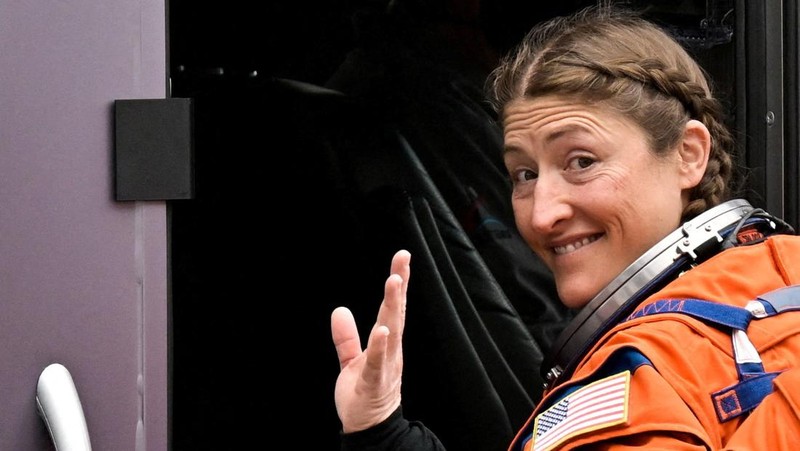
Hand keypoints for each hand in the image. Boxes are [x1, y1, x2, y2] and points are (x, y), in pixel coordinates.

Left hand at [331, 249, 410, 432]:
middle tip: (403, 258)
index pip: (393, 308)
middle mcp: (391, 350)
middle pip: (396, 313)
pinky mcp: (373, 383)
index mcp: (387, 344)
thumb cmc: (364, 395)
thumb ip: (346, 337)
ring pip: (391, 332)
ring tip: (393, 282)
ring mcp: (385, 366)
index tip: (402, 257)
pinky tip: (381, 330)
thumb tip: (339, 310)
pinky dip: (379, 346)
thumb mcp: (351, 361)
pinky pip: (376, 363)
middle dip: (400, 284)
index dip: (398, 282)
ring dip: (393, 306)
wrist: (370, 429)